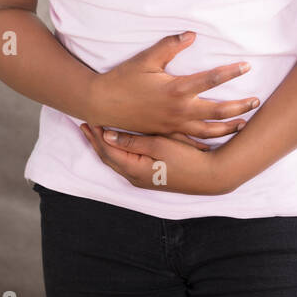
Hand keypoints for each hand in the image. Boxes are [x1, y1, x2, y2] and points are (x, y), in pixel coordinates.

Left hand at [78, 122, 235, 194]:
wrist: (211, 175)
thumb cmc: (187, 159)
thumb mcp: (159, 146)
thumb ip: (132, 142)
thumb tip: (107, 135)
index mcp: (134, 169)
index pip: (107, 150)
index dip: (97, 134)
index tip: (90, 117)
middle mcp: (134, 177)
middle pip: (107, 157)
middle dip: (95, 140)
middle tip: (85, 124)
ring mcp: (142, 179)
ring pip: (115, 160)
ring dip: (104, 146)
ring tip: (96, 131)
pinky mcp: (150, 176)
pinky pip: (125, 162)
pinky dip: (117, 151)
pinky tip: (116, 142)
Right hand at [86, 32, 259, 140]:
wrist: (102, 104)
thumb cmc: (123, 79)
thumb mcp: (146, 58)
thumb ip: (170, 46)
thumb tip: (192, 34)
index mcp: (176, 90)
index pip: (212, 79)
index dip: (232, 72)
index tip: (247, 66)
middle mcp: (179, 110)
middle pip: (218, 111)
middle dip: (240, 107)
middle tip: (257, 101)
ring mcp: (174, 126)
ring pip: (208, 131)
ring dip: (229, 127)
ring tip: (244, 123)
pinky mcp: (167, 134)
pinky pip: (192, 142)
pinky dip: (207, 143)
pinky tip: (217, 143)